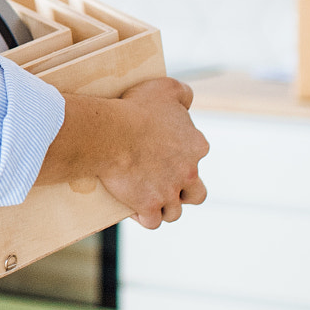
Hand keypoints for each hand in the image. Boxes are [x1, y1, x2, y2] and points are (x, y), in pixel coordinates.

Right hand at [101, 77, 209, 228]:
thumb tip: (189, 102)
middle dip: (184, 192)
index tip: (162, 150)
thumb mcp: (166, 88)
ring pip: (175, 212)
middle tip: (163, 182)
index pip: (197, 155)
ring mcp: (169, 192)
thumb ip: (184, 94)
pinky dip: (143, 217)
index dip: (182, 155)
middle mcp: (188, 172)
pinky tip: (133, 209)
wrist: (111, 133)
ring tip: (147, 198)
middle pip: (196, 193)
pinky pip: (151, 221)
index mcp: (196, 145)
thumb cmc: (136, 108)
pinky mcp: (149, 206)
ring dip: (163, 207)